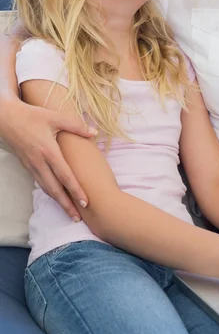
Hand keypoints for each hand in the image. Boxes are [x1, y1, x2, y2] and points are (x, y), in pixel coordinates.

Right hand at [1, 99, 96, 219]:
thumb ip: (76, 126)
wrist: (6, 118)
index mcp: (48, 151)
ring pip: (46, 188)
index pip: (65, 176)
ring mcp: (31, 166)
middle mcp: (39, 162)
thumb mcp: (55, 117)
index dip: (76, 190)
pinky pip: (40, 182)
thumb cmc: (32, 116)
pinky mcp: (27, 165)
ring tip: (69, 211)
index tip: (86, 203)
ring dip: (58, 201)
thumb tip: (94, 132)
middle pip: (55, 189)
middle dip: (66, 205)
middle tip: (77, 218)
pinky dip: (49, 191)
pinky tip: (56, 195)